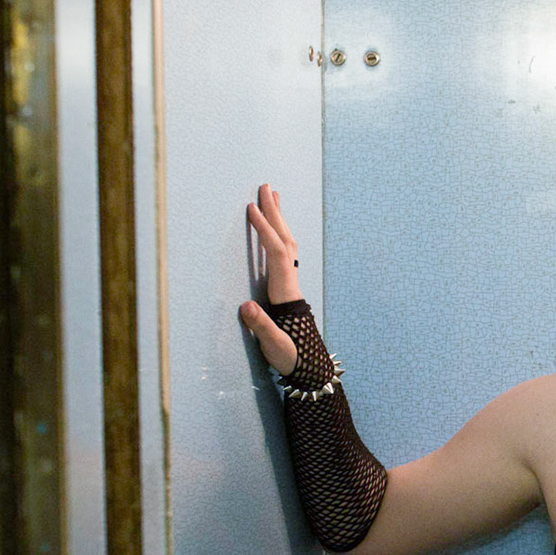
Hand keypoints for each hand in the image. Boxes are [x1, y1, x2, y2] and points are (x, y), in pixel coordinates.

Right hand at [239, 183, 300, 375]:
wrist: (309, 367)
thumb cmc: (290, 358)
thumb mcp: (275, 345)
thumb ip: (262, 327)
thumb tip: (246, 306)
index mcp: (285, 293)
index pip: (275, 253)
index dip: (264, 230)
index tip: (251, 208)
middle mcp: (290, 283)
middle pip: (284, 241)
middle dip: (275, 214)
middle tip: (266, 187)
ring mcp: (290, 284)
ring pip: (287, 244)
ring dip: (279, 220)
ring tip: (273, 197)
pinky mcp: (287, 288)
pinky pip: (284, 253)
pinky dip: (278, 235)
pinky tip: (274, 229)